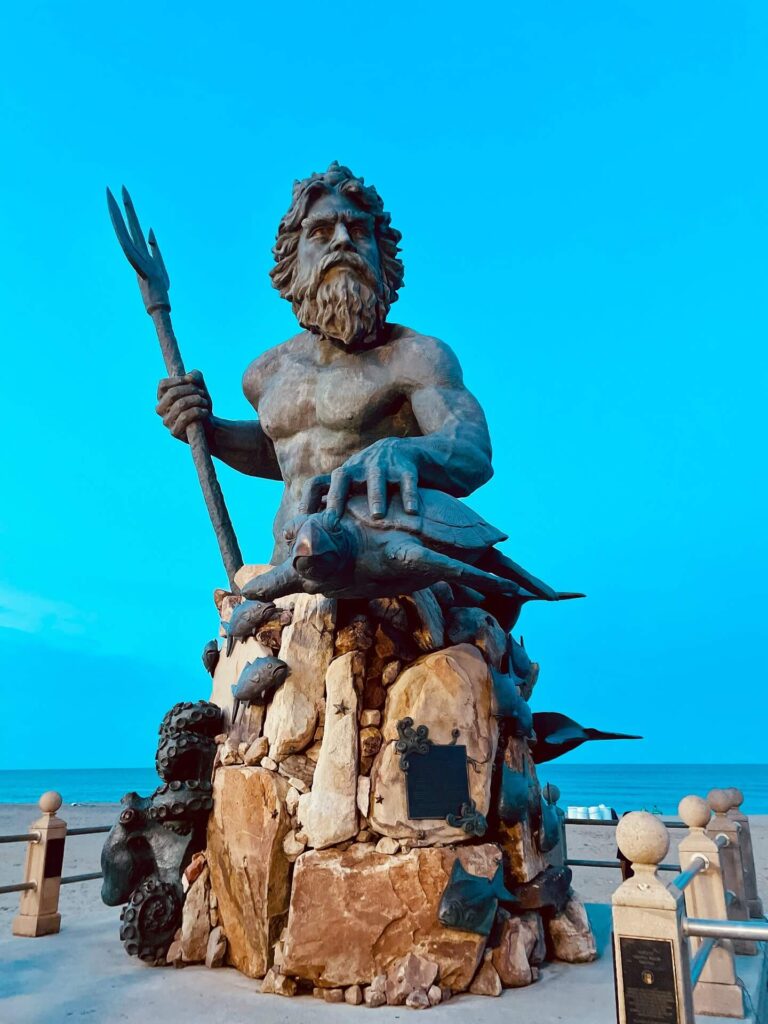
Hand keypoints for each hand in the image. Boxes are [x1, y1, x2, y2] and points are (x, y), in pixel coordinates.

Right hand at [156, 370, 211, 438]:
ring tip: (205, 402)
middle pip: (172, 393)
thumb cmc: (201, 404)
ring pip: (180, 405)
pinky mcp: (174, 432)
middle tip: (202, 393)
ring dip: (197, 400)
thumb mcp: (200, 386)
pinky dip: (198, 412)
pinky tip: (205, 411)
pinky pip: (185, 417)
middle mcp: (161, 409)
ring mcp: (166, 421)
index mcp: (162, 397)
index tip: (191, 380)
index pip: (163, 384)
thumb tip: (189, 378)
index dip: (178, 380)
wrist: (210, 424)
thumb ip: (195, 376)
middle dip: (191, 390)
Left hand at [299, 438, 419, 519]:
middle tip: (332, 520)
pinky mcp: (405, 468)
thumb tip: (307, 529)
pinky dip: (409, 496)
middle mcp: (359, 467)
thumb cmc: (371, 477)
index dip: (308, 500)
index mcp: (342, 475)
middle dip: (336, 497)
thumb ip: (331, 501)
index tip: (304, 522)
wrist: (404, 452)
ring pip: (376, 479)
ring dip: (376, 496)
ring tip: (377, 516)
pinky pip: (407, 482)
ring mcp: (382, 466)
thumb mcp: (350, 485)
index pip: (317, 483)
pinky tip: (412, 512)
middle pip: (342, 478)